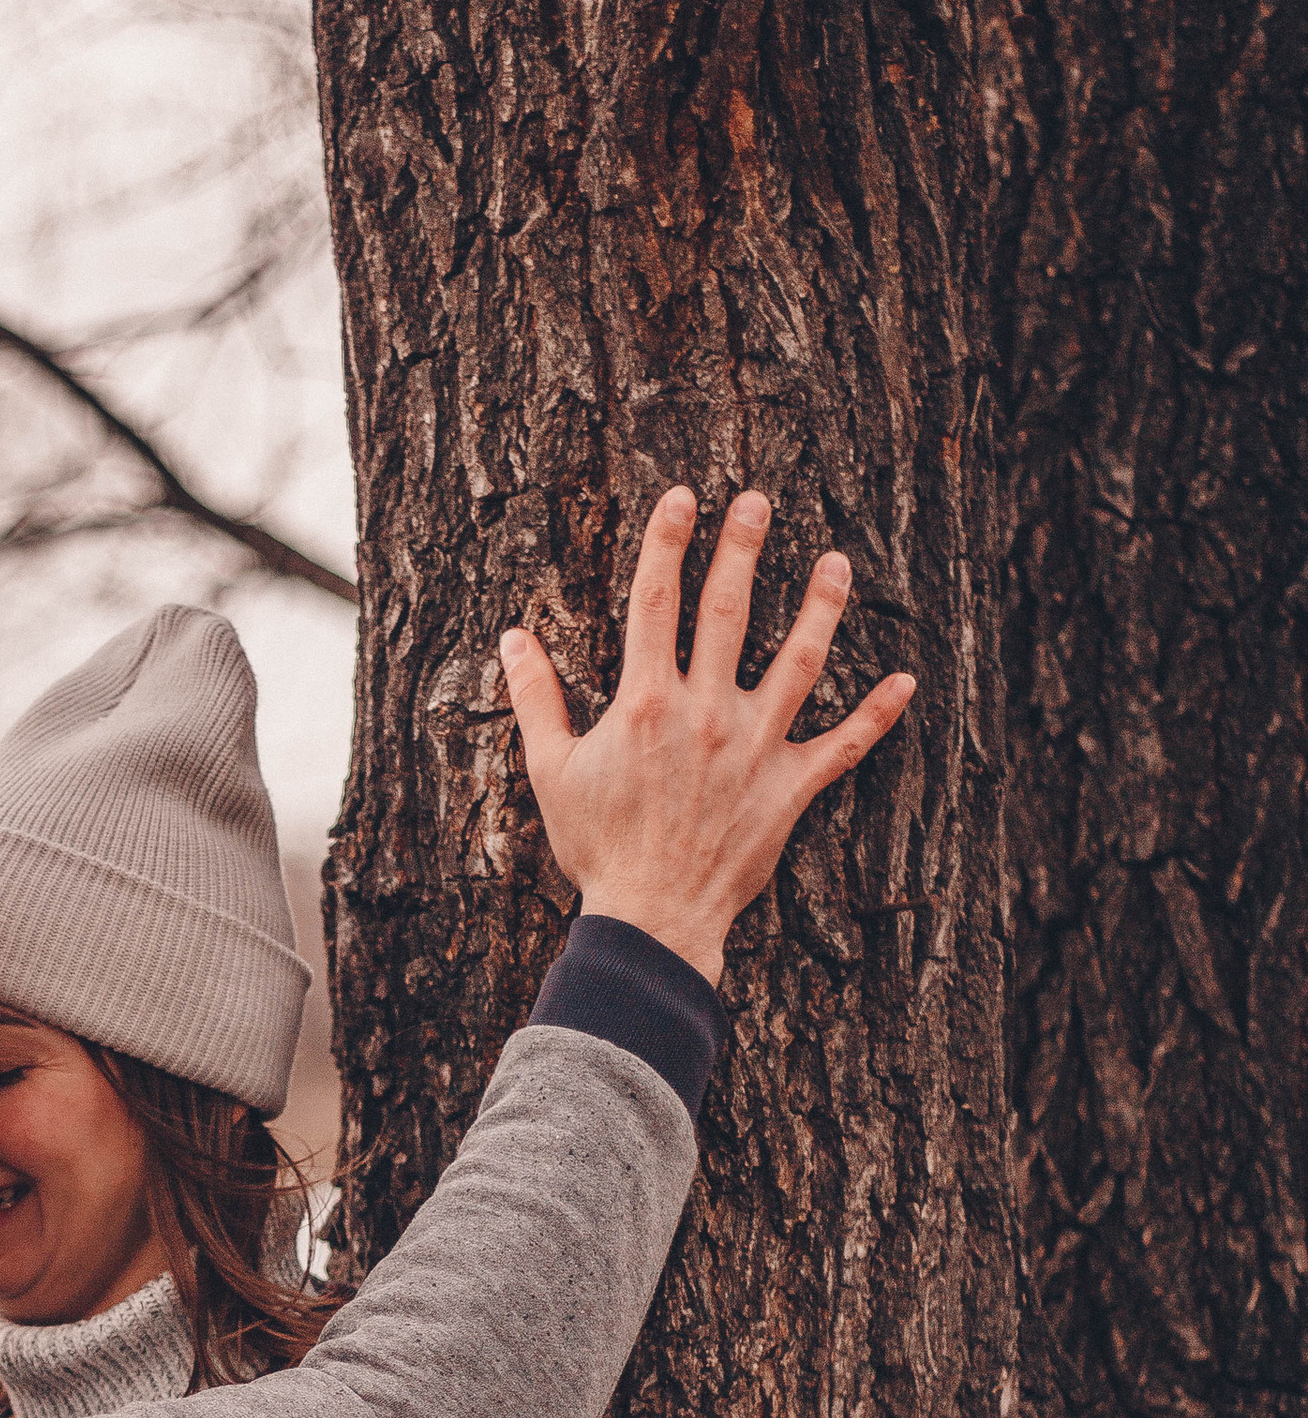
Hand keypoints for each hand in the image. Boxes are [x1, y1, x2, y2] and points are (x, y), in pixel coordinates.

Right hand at [501, 487, 915, 988]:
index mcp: (647, 702)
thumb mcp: (551, 771)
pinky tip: (906, 680)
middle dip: (743, 549)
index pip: (655, 602)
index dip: (666, 543)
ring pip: (800, 661)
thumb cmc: (598, 848)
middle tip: (758, 501)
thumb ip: (535, 699)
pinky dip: (878, 714)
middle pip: (730, 612)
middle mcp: (707, 712)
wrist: (653, 918)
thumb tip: (512, 639)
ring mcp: (756, 748)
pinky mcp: (790, 788)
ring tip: (836, 562)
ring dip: (821, 606)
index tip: (682, 499)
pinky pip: (845, 745)